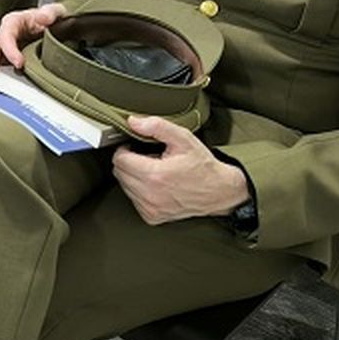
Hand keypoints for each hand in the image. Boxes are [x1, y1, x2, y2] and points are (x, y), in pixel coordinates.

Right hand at [0, 3, 65, 81]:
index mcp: (15, 21)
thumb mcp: (56, 11)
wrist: (57, 27)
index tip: (19, 63)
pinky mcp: (9, 58)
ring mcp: (6, 47)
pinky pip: (0, 67)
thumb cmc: (53, 18)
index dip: (10, 49)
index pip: (7, 34)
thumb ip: (51, 12)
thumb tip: (44, 18)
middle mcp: (7, 34)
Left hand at [111, 117, 247, 225]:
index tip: (135, 147)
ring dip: (133, 177)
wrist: (219, 191)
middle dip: (129, 162)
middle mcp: (150, 195)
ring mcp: (150, 209)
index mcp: (154, 175)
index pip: (119, 160)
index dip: (125, 149)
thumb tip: (133, 122)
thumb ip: (157, 127)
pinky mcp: (152, 217)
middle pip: (119, 173)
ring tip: (154, 171)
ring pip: (125, 187)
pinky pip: (134, 200)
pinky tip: (156, 185)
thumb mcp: (183, 138)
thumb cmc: (202, 165)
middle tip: (148, 158)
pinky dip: (140, 191)